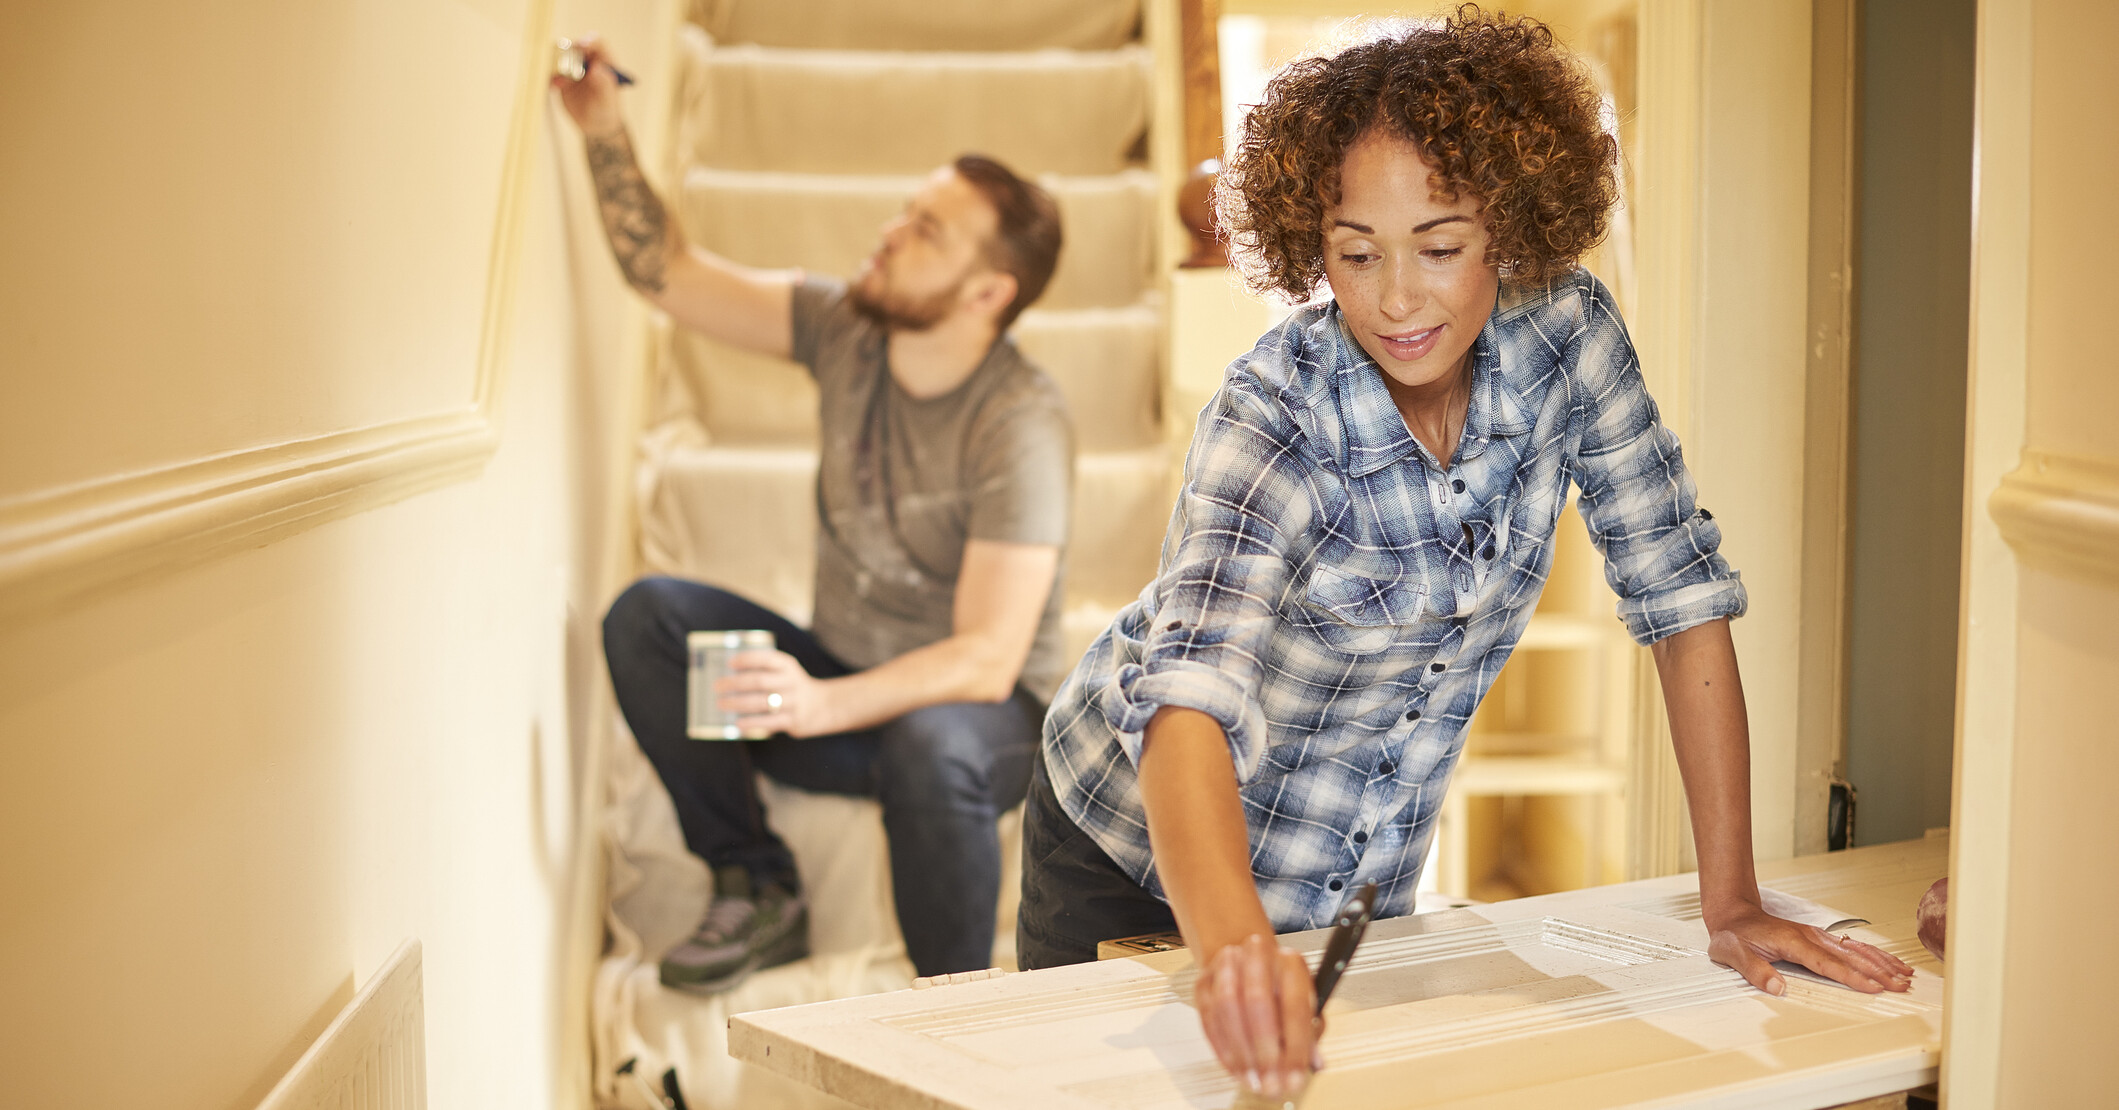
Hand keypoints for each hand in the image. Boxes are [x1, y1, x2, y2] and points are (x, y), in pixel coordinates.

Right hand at [550, 33, 625, 136]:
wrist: (595, 125)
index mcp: (604, 62)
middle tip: (562, 63)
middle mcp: (588, 61)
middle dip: (567, 52)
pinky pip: (552, 72)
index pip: (597, 44)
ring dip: (555, 63)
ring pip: (560, 57)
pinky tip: (551, 86)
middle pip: (574, 47)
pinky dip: (549, 76)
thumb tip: (596, 68)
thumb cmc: (607, 110)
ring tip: (556, 78)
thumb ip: (604, 84)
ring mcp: (573, 69)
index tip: (581, 46)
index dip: (589, 42)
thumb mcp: (608, 100)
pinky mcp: (561, 78)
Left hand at [718, 650, 835, 737]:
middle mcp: (792, 682)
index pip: (766, 658)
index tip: (730, 663)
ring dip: (738, 703)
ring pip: (762, 702)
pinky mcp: (794, 720)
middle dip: (735, 683)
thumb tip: (728, 677)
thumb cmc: (792, 687)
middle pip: (760, 681)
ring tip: (722, 704)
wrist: (824, 706)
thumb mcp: (785, 673)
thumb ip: (763, 671)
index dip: (747, 659)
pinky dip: (752, 723)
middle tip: (718, 686)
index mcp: (788, 666)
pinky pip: (770, 722)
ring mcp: (794, 702)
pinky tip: (738, 724)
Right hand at [1193, 935, 1319, 1098]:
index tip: (1294, 1076)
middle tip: (1270, 1082)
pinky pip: (1209, 1018)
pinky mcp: (1204, 982)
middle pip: (1257, 1001)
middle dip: (1264, 1050)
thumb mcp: (1304, 1003)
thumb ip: (1309, 1031)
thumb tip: (1315, 1062)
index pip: (1294, 1003)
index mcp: (1289, 962)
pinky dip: (1223, 1048)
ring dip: (1240, 1052)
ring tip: (1252, 1079)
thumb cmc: (1280, 986)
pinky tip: (1236, 1068)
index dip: (1295, 1046)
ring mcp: (1226, 966)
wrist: (1247, 961)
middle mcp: (1257, 956)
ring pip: (1228, 1007)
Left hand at [1705, 902, 1913, 995]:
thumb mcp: (1732, 954)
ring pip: (1854, 950)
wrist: (1733, 914)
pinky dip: (1871, 954)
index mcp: (1792, 942)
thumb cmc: (1733, 935)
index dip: (1852, 977)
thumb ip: (1754, 970)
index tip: (1874, 987)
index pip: (1828, 964)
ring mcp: (1815, 935)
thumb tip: (1778, 988)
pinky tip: (1887, 961)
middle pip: (1849, 957)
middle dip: (1878, 972)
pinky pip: (1849, 946)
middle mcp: (1808, 936)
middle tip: (1901, 985)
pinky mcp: (1818, 937)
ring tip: (1904, 974)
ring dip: (1881, 962)